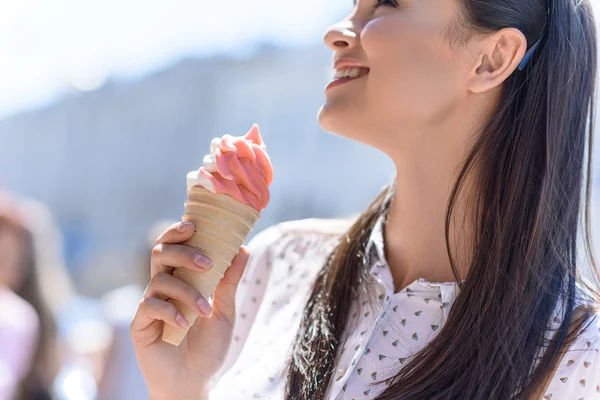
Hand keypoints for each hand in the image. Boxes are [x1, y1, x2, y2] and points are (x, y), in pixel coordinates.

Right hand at [130, 221, 250, 399]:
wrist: (194, 381)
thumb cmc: (208, 347)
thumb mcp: (225, 311)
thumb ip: (230, 282)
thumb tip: (243, 248)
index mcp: (180, 279)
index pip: (173, 246)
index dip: (178, 232)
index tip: (194, 225)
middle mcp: (162, 288)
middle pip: (160, 253)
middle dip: (183, 251)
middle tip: (206, 263)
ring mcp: (150, 305)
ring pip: (160, 279)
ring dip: (187, 291)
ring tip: (205, 311)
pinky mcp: (140, 325)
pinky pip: (150, 305)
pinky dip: (171, 310)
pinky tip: (186, 324)